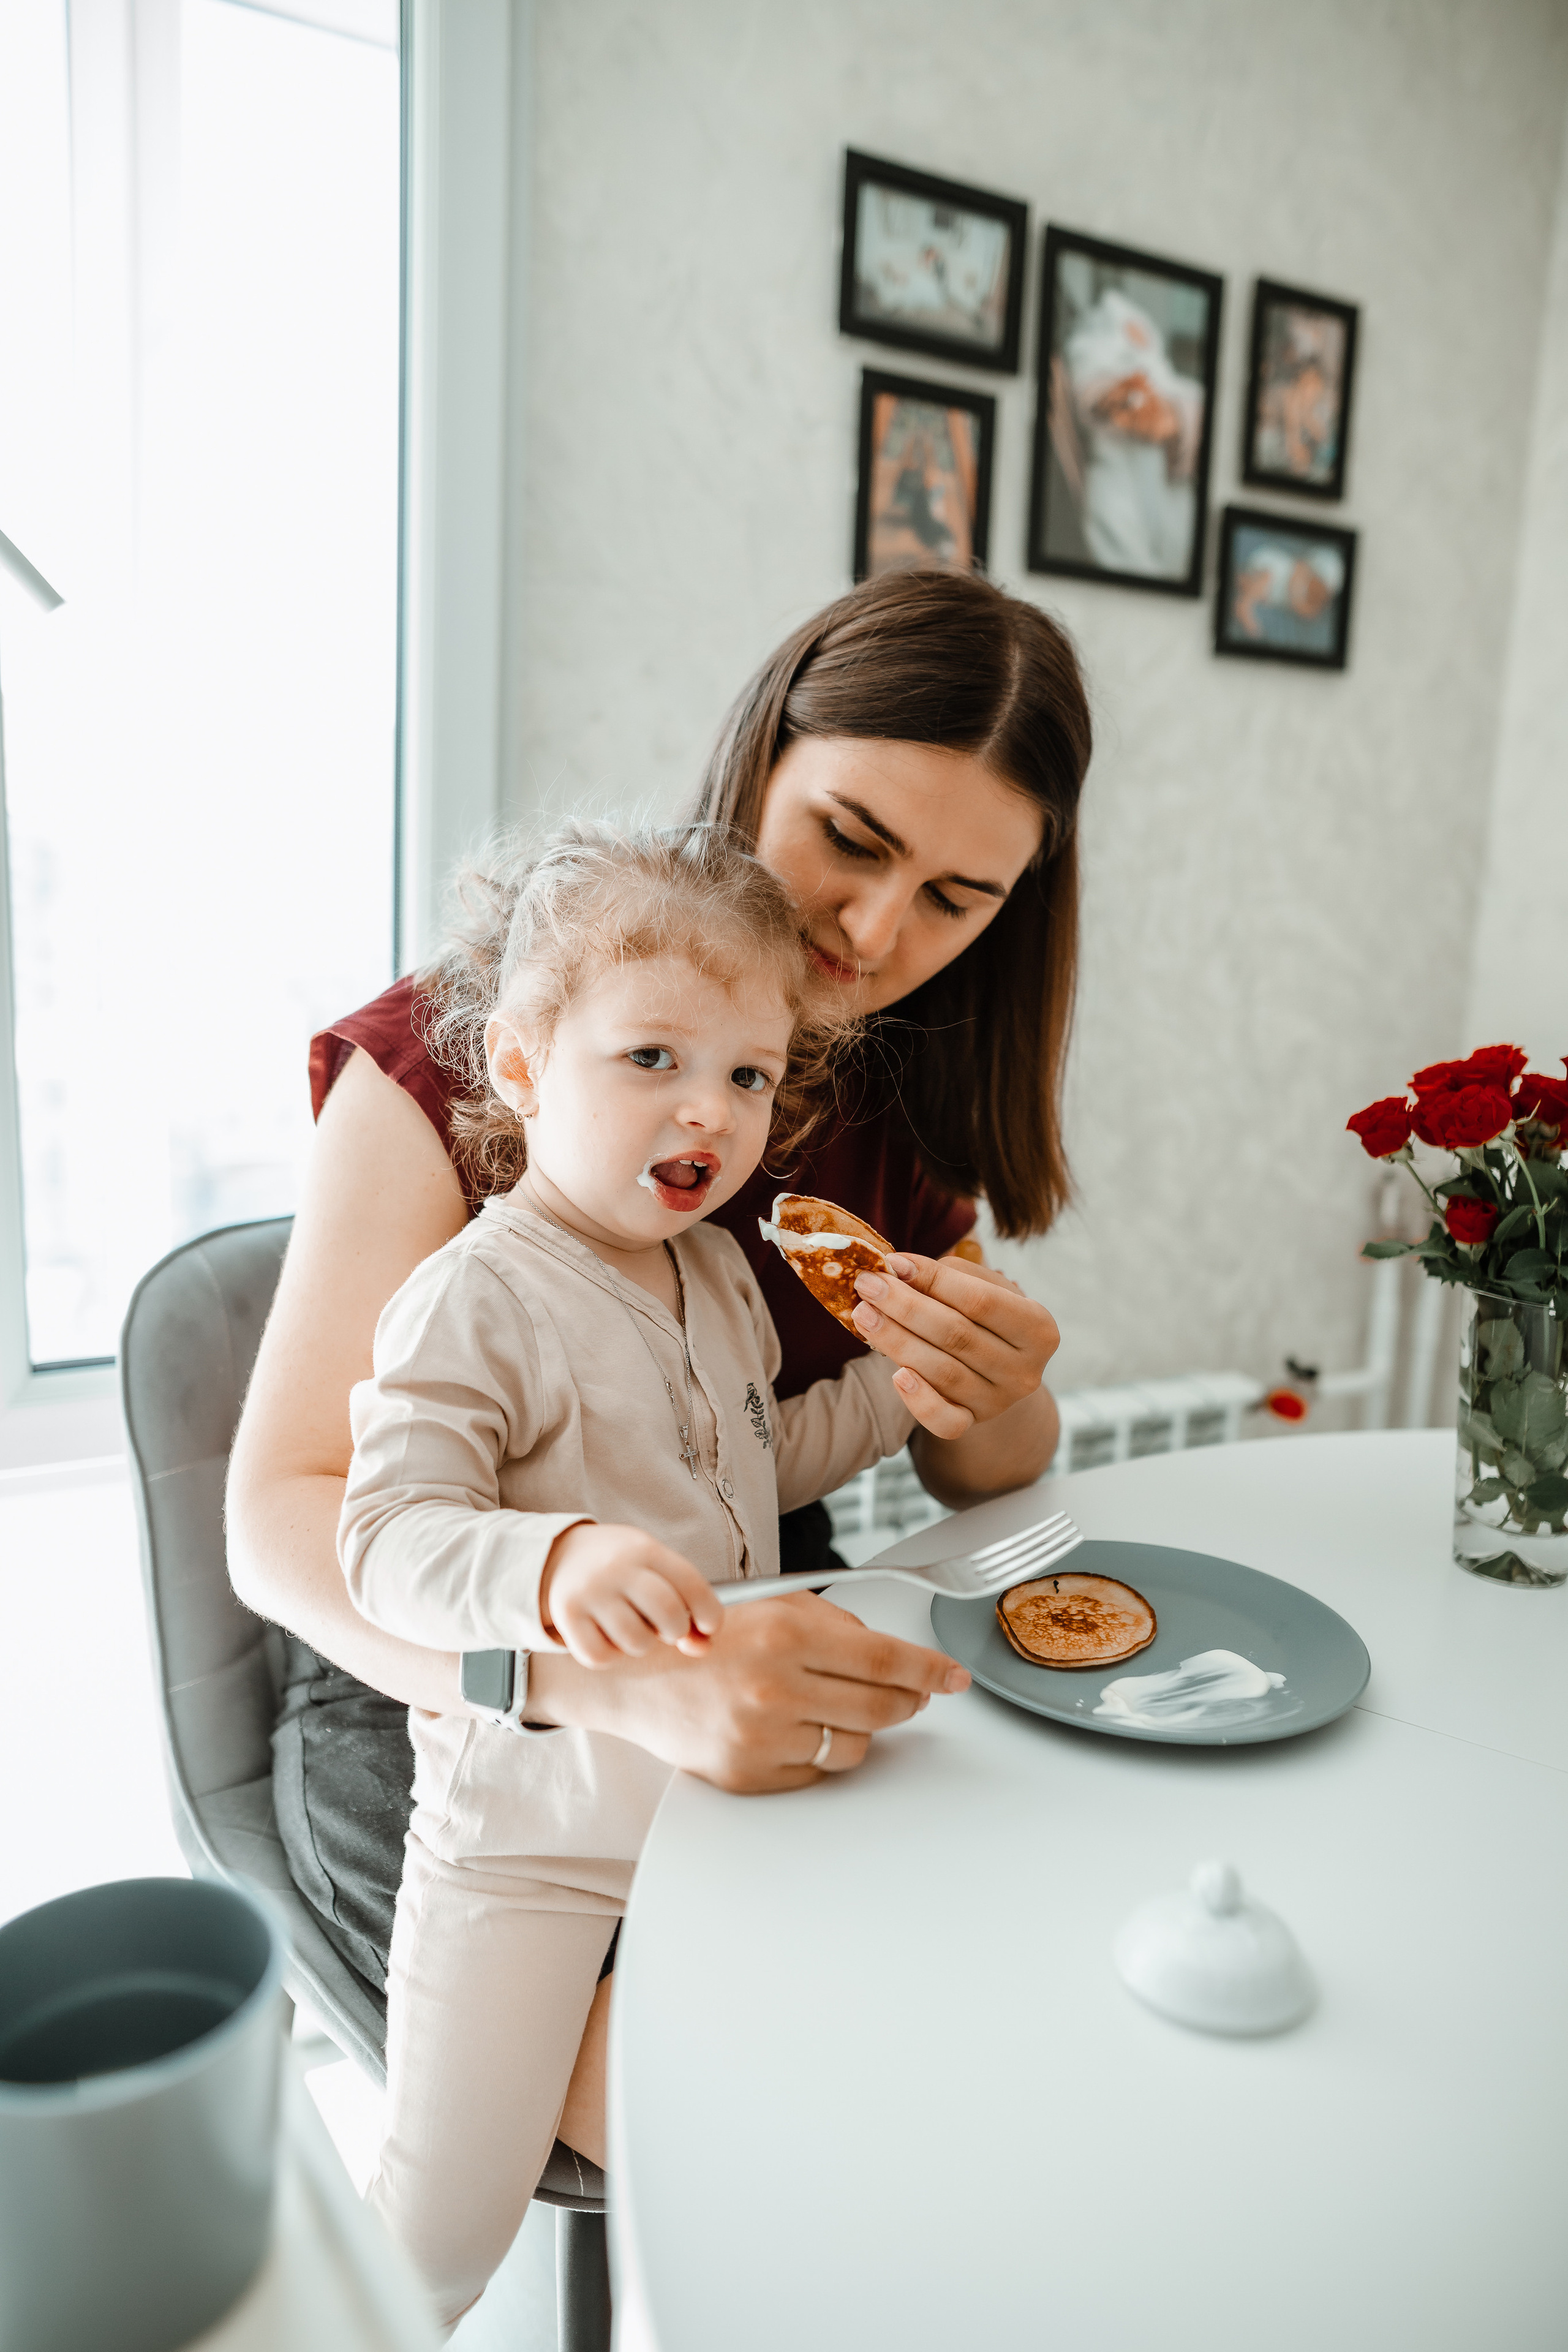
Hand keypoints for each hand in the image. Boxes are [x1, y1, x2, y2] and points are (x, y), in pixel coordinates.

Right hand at [526, 1589, 969, 1791]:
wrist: (638, 1677)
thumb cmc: (709, 1640)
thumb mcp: (774, 1608)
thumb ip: (835, 1625)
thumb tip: (891, 1657)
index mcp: (786, 1634)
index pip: (882, 1658)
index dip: (928, 1670)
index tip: (953, 1678)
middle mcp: (776, 1686)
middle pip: (881, 1708)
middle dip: (908, 1702)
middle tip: (912, 1695)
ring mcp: (763, 1735)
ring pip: (856, 1745)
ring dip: (860, 1728)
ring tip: (829, 1706)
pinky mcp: (750, 1774)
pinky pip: (817, 1770)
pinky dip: (818, 1750)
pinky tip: (792, 1728)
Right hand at [540, 1521, 722, 1667]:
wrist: (560, 1555)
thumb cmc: (621, 1568)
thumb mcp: (653, 1569)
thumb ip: (684, 1602)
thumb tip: (702, 1646)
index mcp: (646, 1550)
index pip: (692, 1584)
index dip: (710, 1612)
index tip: (709, 1625)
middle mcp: (617, 1568)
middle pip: (668, 1613)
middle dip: (676, 1631)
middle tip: (666, 1628)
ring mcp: (590, 1591)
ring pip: (637, 1641)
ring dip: (641, 1644)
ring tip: (631, 1626)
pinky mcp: (567, 1616)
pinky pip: (601, 1656)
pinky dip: (610, 1654)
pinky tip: (606, 1635)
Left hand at [851, 1252, 1058, 1440]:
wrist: (996, 1367)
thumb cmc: (986, 1316)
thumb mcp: (982, 1287)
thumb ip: (948, 1275)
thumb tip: (898, 1268)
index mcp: (1038, 1328)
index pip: (980, 1301)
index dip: (933, 1280)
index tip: (893, 1262)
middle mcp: (1025, 1370)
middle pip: (957, 1335)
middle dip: (905, 1307)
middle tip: (867, 1285)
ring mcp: (1000, 1402)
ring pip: (943, 1372)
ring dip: (897, 1341)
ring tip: (863, 1315)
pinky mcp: (973, 1423)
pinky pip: (946, 1421)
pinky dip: (919, 1401)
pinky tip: (896, 1376)